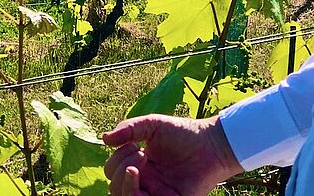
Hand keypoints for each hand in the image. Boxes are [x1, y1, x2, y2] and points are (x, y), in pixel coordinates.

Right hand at [102, 114, 243, 195]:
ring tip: (138, 166)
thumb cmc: (183, 132)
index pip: (112, 171)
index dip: (116, 159)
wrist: (211, 143)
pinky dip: (134, 194)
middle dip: (119, 169)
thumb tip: (103, 139)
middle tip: (140, 153)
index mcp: (139, 165)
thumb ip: (129, 129)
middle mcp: (145, 181)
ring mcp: (155, 193)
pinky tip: (141, 176)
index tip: (134, 145)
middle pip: (114, 187)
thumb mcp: (152, 124)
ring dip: (124, 182)